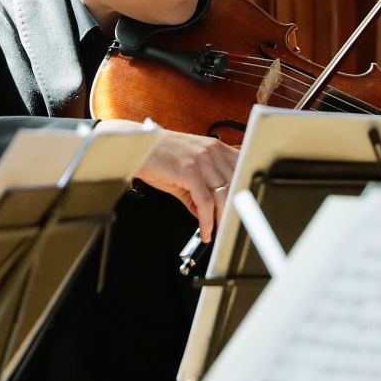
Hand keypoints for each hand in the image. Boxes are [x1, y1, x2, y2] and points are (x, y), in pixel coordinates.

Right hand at [102, 120, 238, 242]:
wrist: (136, 148)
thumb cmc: (159, 157)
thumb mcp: (186, 171)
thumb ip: (201, 191)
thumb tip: (208, 214)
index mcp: (216, 148)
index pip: (242, 171)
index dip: (245, 194)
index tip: (243, 212)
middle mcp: (212, 150)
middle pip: (235, 186)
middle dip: (234, 210)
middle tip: (230, 228)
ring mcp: (201, 159)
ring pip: (223, 195)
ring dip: (221, 219)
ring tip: (217, 232)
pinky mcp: (189, 170)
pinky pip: (205, 201)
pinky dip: (207, 220)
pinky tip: (204, 230)